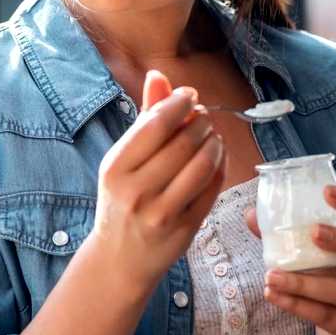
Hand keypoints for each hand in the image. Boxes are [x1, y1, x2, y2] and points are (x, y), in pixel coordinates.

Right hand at [93, 69, 226, 292]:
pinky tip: (216, 159)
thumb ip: (144, 118)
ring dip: (214, 144)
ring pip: (201, 165)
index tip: (191, 97)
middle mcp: (136, 191)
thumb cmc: (121, 200)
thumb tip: (158, 76)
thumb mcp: (122, 160)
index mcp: (115, 168)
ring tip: (211, 137)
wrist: (118, 258)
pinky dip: (220, 168)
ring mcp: (161, 213)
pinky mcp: (184, 229)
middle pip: (182, 143)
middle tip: (204, 118)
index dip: (180, 104)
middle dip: (201, 123)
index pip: (155, 124)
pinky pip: (211, 189)